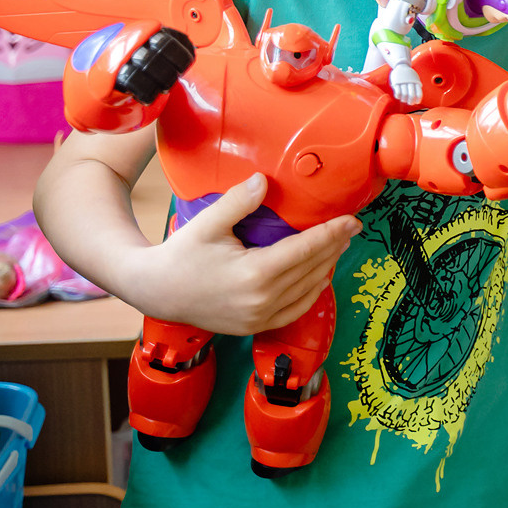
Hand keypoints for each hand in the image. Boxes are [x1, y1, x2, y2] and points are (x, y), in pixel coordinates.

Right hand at [125, 174, 359, 334]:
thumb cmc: (180, 255)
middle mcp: (262, 300)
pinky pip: (296, 310)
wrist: (155, 292)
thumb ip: (237, 201)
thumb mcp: (207, 224)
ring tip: (338, 246)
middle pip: (312, 269)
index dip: (333, 234)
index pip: (307, 250)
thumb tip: (263, 180)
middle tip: (351, 228)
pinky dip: (312, 292)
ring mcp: (259, 317)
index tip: (352, 221)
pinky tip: (319, 276)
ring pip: (308, 290)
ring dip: (327, 267)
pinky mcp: (254, 326)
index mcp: (255, 274)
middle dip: (335, 246)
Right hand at [388, 63, 422, 105]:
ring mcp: (403, 82)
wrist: (401, 65)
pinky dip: (398, 96)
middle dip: (411, 102)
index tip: (416, 102)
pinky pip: (397, 92)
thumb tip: (418, 97)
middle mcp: (410, 82)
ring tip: (404, 100)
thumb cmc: (409, 75)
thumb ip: (417, 86)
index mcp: (416, 82)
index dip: (418, 100)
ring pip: (404, 94)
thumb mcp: (415, 79)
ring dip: (404, 99)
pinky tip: (398, 97)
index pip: (419, 93)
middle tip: (410, 103)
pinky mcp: (396, 82)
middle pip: (411, 95)